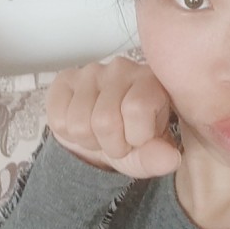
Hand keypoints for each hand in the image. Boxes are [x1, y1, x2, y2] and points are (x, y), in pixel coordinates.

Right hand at [46, 57, 180, 177]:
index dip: (134, 137)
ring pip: (79, 123)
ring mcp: (91, 71)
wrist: (103, 136)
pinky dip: (69, 133)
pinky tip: (82, 123)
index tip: (138, 140)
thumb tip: (171, 159)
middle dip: (110, 144)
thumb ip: (161, 157)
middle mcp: (122, 68)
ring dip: (89, 140)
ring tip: (99, 134)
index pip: (137, 109)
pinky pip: (58, 118)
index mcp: (151, 81)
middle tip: (116, 141)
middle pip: (105, 120)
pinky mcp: (65, 79)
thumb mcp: (150, 155)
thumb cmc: (132, 139)